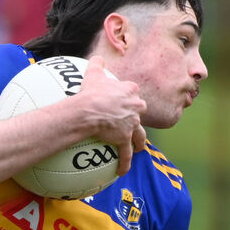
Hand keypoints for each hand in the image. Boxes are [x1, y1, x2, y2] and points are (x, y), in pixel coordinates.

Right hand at [77, 56, 145, 175]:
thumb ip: (97, 63)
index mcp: (129, 91)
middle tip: (133, 122)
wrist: (89, 110)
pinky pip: (126, 153)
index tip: (126, 100)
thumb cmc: (90, 92)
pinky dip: (125, 163)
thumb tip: (96, 57)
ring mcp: (132, 123)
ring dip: (139, 141)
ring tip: (139, 147)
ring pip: (140, 134)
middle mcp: (135, 107)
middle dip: (138, 117)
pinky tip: (122, 171)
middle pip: (141, 111)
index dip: (130, 96)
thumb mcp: (93, 73)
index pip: (134, 92)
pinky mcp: (125, 138)